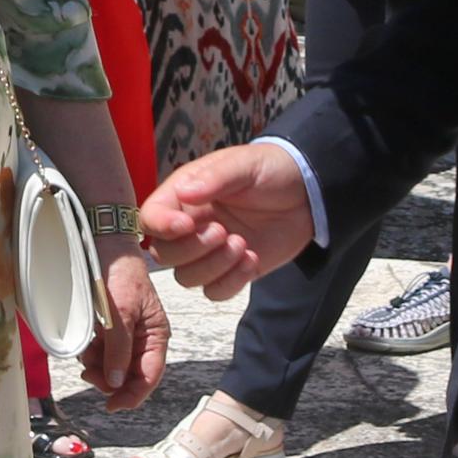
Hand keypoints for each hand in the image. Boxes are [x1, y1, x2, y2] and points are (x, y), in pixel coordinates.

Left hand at [83, 247, 169, 406]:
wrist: (103, 244)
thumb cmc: (120, 274)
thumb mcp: (121, 312)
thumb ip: (119, 349)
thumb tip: (116, 384)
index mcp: (156, 336)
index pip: (149, 377)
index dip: (131, 396)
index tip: (111, 406)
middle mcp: (142, 339)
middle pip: (128, 377)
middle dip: (108, 378)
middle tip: (87, 372)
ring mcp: (125, 335)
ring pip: (111, 367)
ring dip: (97, 365)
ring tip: (87, 347)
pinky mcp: (108, 329)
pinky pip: (100, 353)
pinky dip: (91, 352)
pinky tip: (85, 340)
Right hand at [139, 141, 317, 300]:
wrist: (307, 193)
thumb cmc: (270, 169)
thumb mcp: (243, 165)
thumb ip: (214, 178)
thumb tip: (184, 192)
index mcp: (183, 196)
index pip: (150, 218)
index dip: (161, 226)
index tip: (186, 225)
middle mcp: (191, 226)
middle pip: (163, 254)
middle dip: (192, 249)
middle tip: (223, 232)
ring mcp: (210, 252)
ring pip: (187, 278)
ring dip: (213, 267)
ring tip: (242, 244)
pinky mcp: (232, 271)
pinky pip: (215, 292)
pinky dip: (231, 282)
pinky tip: (252, 259)